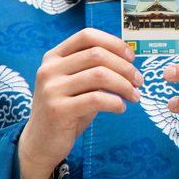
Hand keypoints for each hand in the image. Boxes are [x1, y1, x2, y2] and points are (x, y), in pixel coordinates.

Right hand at [19, 28, 140, 178]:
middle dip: (125, 67)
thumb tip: (129, 59)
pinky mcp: (58, 110)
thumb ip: (94, 68)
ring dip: (124, 85)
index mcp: (54, 57)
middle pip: (97, 54)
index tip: (131, 57)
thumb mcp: (76, 83)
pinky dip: (115, 102)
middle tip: (138, 81)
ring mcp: (51, 89)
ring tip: (134, 96)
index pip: (87, 36)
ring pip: (100, 75)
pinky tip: (120, 108)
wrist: (40, 143)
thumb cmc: (66, 110)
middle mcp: (50, 69)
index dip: (114, 43)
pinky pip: (97, 99)